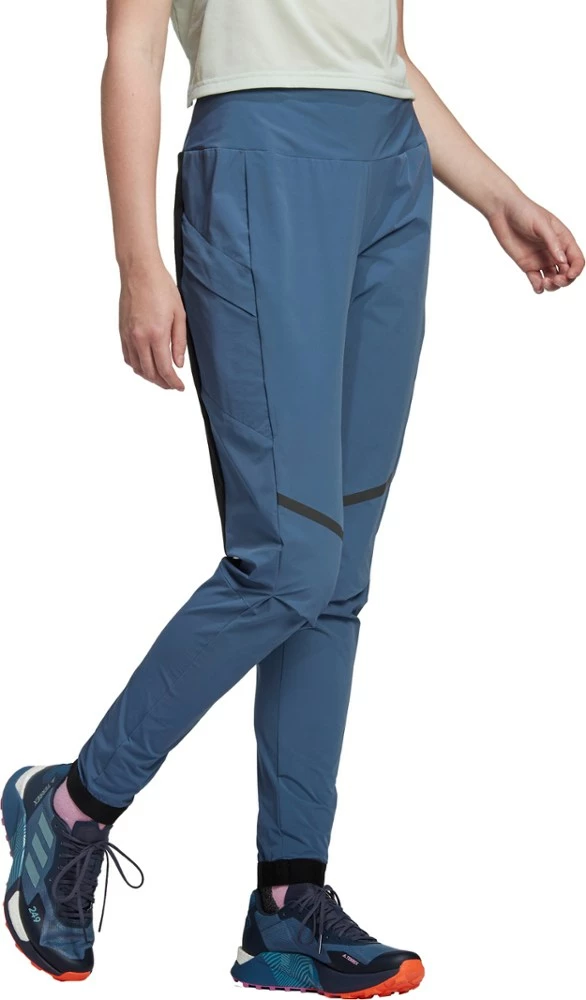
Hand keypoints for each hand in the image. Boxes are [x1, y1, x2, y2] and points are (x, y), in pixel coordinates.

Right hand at [119, 262, 186, 389]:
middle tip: (172, 385)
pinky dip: (137, 366)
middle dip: (162, 383)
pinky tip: (146, 365)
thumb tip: (178, 364)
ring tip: (161, 378)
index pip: (164, 369)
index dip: (173, 382)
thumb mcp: (179, 315)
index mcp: (156, 334)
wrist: (140, 271)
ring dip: (149, 376)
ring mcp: (128, 335)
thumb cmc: (162, 288)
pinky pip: (127, 357)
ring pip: (137, 367)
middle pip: (149, 372)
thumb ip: (179, 342)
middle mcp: (139, 338)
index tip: (180, 387)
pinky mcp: (122, 332)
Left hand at [488, 195, 583, 293]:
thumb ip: (552, 242)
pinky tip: (537, 286)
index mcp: (563, 240)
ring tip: (544, 283)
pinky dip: (538, 287)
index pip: (576, 259)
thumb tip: (562, 261)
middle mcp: (555, 252)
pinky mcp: (527, 266)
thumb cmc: (525, 212)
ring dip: (553, 286)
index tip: (569, 275)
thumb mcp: (541, 224)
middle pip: (566, 273)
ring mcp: (541, 260)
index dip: (576, 270)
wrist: (503, 211)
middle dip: (565, 280)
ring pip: (553, 280)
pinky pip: (536, 281)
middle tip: (556, 280)